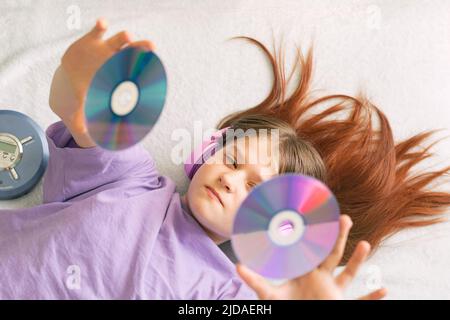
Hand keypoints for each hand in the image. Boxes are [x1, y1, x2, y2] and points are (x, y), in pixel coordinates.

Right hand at [49, 18, 154, 146]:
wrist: (68, 81)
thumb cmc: (85, 100)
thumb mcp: (88, 117)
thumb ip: (96, 131)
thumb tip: (105, 150)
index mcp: (120, 82)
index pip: (134, 79)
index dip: (144, 77)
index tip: (154, 76)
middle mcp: (117, 65)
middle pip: (133, 57)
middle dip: (142, 53)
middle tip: (152, 49)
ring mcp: (105, 52)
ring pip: (119, 43)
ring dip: (125, 39)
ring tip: (129, 37)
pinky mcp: (90, 42)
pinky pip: (97, 32)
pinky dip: (101, 27)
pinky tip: (103, 24)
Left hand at [236, 215, 386, 299]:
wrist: (298, 317)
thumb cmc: (285, 306)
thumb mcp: (268, 295)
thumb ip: (255, 281)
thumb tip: (237, 266)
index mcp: (304, 271)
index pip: (311, 248)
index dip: (315, 233)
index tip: (318, 215)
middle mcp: (320, 277)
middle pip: (331, 253)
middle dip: (338, 237)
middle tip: (344, 217)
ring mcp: (332, 291)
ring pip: (347, 273)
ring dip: (357, 260)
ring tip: (366, 244)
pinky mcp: (340, 305)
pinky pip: (359, 302)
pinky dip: (371, 298)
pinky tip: (384, 289)